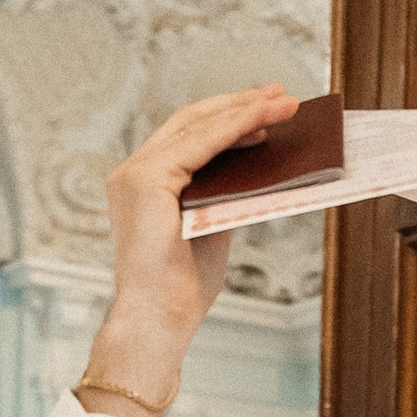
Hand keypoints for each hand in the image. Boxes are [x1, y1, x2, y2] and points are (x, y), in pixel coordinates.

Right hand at [80, 85, 299, 414]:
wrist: (161, 321)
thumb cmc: (184, 288)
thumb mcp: (210, 228)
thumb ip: (222, 194)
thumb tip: (258, 163)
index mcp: (144, 184)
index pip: (187, 137)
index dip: (227, 117)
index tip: (265, 108)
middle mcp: (132, 172)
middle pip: (190, 121)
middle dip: (239, 104)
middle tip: (282, 95)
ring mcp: (134, 173)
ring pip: (195, 126)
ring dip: (243, 110)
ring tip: (284, 103)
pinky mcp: (145, 180)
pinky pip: (198, 144)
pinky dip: (233, 129)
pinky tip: (263, 122)